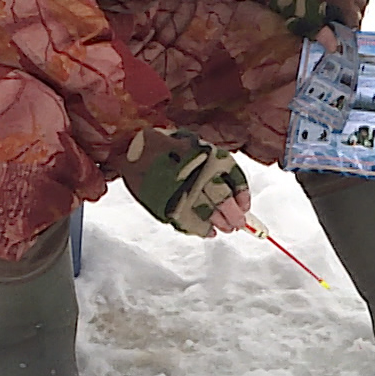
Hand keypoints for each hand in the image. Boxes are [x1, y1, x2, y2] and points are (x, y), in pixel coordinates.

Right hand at [115, 128, 250, 237]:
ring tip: (225, 228)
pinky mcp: (167, 204)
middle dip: (234, 216)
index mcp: (207, 155)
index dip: (242, 194)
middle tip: (237, 224)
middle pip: (224, 200)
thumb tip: (230, 190)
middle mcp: (198, 173)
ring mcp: (183, 190)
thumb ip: (209, 162)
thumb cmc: (161, 144)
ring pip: (210, 213)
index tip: (245, 206)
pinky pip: (190, 223)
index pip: (234, 178)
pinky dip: (201, 230)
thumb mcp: (191, 144)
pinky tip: (207, 232)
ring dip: (221, 223)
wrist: (129, 145)